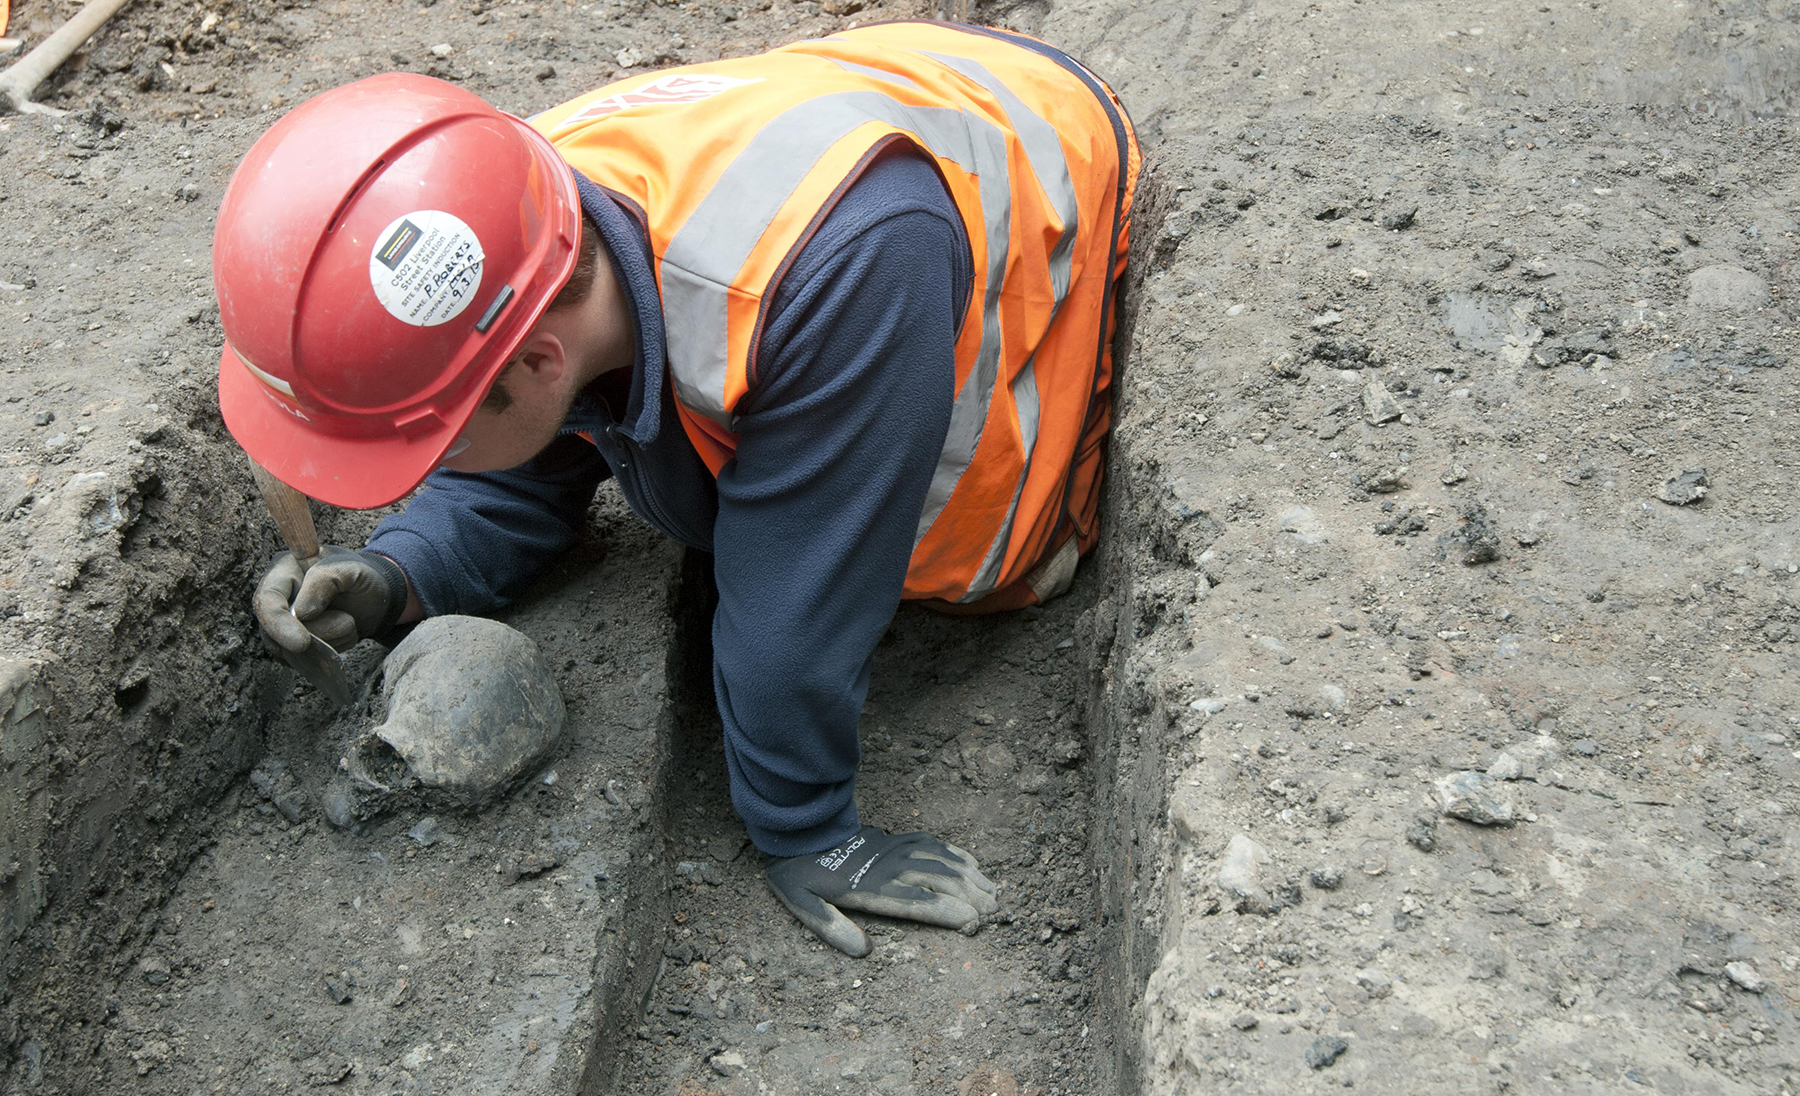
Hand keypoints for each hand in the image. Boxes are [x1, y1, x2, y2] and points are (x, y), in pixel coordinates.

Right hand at [253, 547, 409, 653]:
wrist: (374, 597)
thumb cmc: (359, 577)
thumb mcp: (349, 568)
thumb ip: (324, 579)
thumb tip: (300, 613)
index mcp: (283, 572)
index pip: (266, 601)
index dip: (278, 625)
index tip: (302, 643)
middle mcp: (276, 600)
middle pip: (275, 632)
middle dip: (318, 634)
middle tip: (348, 620)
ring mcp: (282, 624)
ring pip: (290, 651)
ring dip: (328, 642)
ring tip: (350, 622)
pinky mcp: (292, 645)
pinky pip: (303, 661)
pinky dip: (328, 654)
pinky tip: (344, 635)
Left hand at [766, 826, 997, 956]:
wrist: (801, 831)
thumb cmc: (803, 875)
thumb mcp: (805, 905)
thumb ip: (832, 927)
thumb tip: (863, 951)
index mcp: (870, 888)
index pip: (916, 901)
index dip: (946, 910)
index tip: (971, 920)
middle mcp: (890, 867)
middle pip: (939, 881)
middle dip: (970, 896)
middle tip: (994, 913)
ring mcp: (897, 849)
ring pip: (942, 862)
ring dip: (970, 877)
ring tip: (993, 893)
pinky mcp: (898, 838)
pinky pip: (934, 844)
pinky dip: (956, 855)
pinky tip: (972, 866)